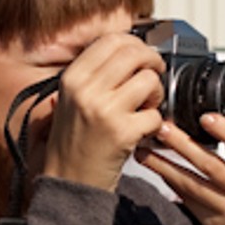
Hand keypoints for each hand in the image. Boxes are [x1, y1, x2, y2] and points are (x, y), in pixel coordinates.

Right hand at [39, 34, 165, 191]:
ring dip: (157, 94)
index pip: (111, 40)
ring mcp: (104, 110)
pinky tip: (142, 132)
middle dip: (153, 62)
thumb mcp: (70, 100)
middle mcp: (85, 89)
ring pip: (149, 80)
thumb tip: (126, 48)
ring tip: (146, 108)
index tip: (142, 55)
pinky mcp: (122, 133)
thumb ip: (93, 74)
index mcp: (72, 78)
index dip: (135, 44)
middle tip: (154, 75)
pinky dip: (156, 124)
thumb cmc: (73, 143)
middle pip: (134, 53)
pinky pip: (156, 115)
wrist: (68, 184)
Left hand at [134, 114, 224, 224]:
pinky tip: (155, 167)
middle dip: (183, 143)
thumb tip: (214, 120)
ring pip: (192, 183)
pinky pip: (186, 197)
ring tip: (146, 148)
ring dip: (165, 164)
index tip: (205, 118)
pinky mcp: (213, 224)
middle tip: (162, 127)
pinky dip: (169, 180)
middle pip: (212, 165)